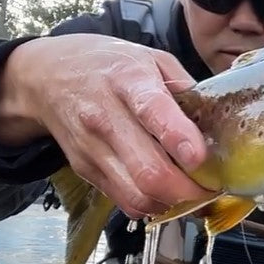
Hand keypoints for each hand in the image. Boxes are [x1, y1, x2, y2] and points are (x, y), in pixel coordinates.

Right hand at [0, 34, 212, 218]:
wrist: (47, 76)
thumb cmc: (107, 65)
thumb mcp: (151, 58)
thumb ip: (185, 86)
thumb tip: (216, 118)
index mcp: (128, 80)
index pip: (153, 112)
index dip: (180, 139)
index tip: (201, 157)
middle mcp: (106, 117)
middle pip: (149, 171)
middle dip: (189, 189)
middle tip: (212, 186)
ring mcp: (92, 149)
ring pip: (137, 196)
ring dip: (173, 202)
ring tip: (192, 191)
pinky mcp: (86, 170)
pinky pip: (125, 202)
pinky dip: (152, 205)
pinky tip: (166, 192)